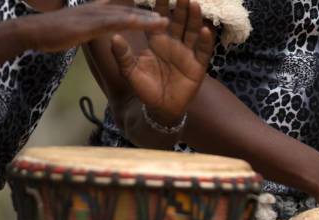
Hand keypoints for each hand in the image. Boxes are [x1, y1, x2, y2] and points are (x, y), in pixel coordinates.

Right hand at [22, 0, 168, 52]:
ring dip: (148, 18)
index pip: (123, 8)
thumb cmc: (52, 32)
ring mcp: (95, 15)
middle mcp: (98, 9)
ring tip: (166, 21)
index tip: (159, 14)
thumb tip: (98, 27)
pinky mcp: (90, 25)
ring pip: (127, 15)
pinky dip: (131, 22)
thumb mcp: (76, 27)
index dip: (141, 11)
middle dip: (150, 12)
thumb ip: (91, 25)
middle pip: (130, 9)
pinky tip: (145, 24)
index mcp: (97, 11)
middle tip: (170, 15)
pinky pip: (115, 23)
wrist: (32, 32)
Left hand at [110, 0, 214, 124]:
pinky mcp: (198, 66)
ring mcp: (187, 53)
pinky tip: (205, 30)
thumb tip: (113, 37)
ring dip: (194, 18)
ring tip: (194, 4)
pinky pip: (203, 51)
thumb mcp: (130, 72)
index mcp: (157, 41)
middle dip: (180, 6)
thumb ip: (122, 55)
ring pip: (192, 31)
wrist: (160, 109)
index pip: (158, 18)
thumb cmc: (146, 90)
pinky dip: (205, 40)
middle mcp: (174, 43)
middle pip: (179, 21)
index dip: (159, 5)